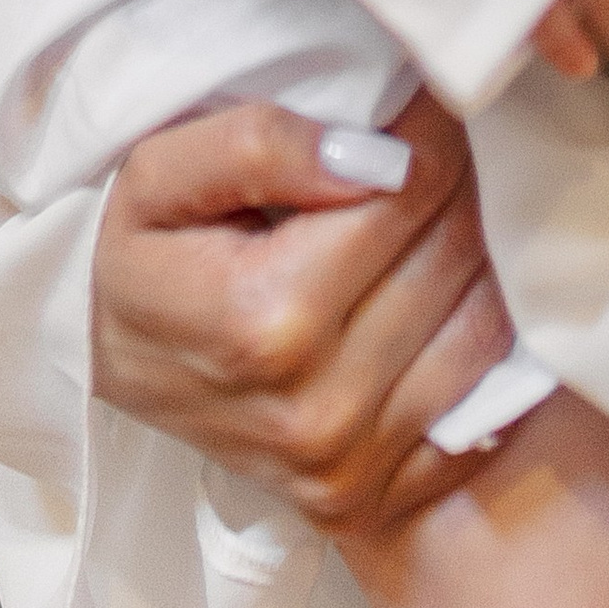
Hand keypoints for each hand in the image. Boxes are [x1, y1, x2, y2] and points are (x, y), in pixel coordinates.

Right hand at [89, 93, 514, 529]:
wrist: (126, 373)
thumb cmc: (149, 260)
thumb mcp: (155, 179)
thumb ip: (253, 145)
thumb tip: (368, 154)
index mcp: (262, 319)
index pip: (405, 192)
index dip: (418, 134)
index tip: (407, 111)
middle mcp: (314, 408)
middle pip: (451, 251)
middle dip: (449, 184)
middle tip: (420, 154)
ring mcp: (346, 464)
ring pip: (482, 319)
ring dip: (472, 253)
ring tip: (421, 220)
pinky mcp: (373, 496)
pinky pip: (480, 395)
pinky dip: (473, 333)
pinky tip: (432, 296)